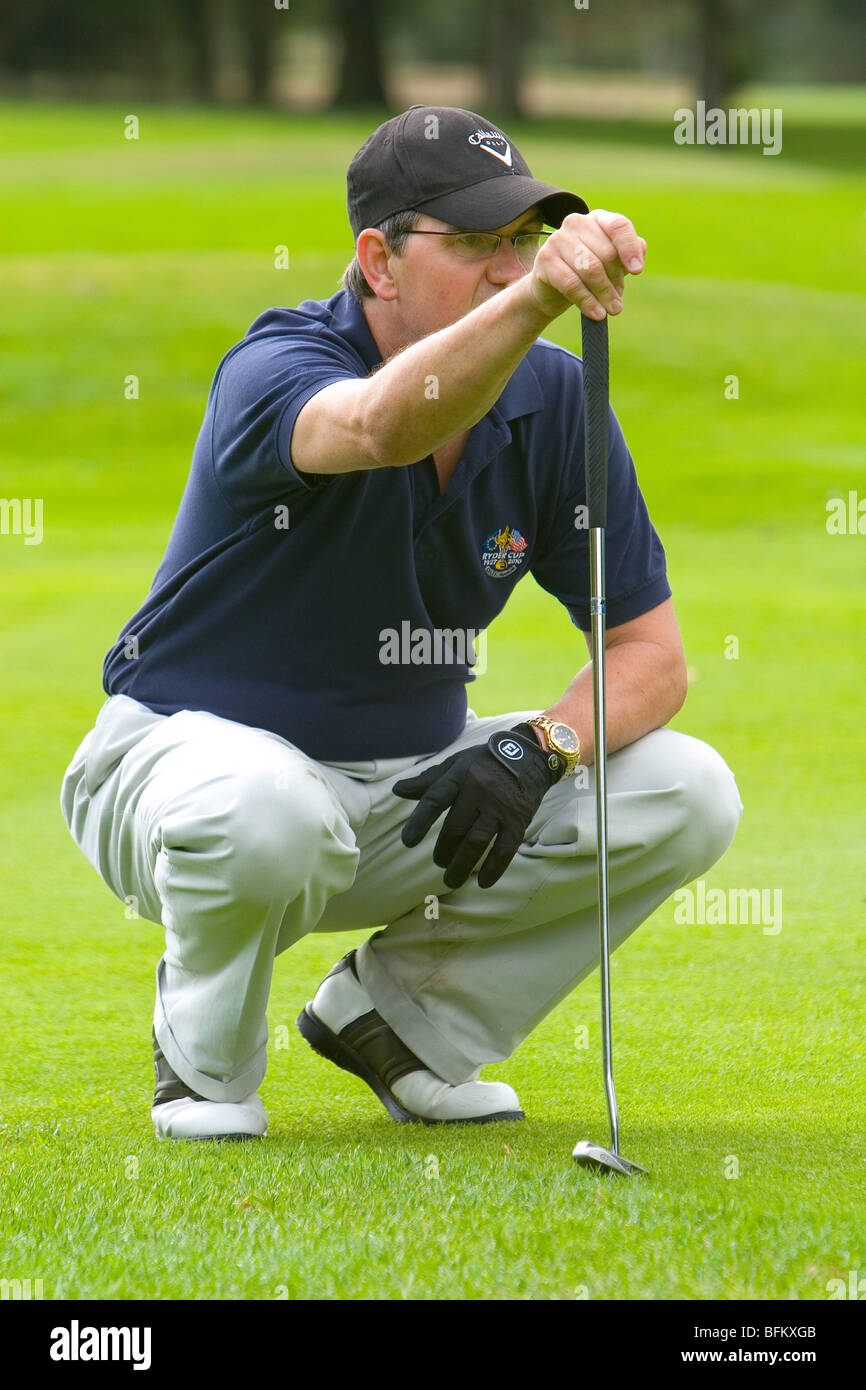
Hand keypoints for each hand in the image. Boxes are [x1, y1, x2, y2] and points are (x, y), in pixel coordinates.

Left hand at [392, 724, 561, 889]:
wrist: (529, 756)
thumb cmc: (485, 762)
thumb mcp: (456, 763)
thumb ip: (428, 780)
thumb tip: (397, 790)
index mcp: (460, 775)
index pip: (435, 799)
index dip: (420, 821)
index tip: (407, 842)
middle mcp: (479, 791)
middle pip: (455, 827)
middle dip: (443, 849)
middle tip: (438, 861)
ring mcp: (500, 807)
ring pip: (476, 841)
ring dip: (462, 864)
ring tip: (450, 879)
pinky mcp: (518, 820)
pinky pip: (505, 848)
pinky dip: (494, 868)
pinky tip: (483, 882)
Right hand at [527, 209, 645, 321]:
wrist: (551, 290)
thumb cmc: (587, 273)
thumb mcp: (611, 264)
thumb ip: (629, 254)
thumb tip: (640, 252)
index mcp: (597, 219)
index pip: (618, 226)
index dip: (629, 248)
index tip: (637, 271)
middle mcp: (577, 222)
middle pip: (606, 253)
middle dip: (615, 281)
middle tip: (617, 301)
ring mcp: (558, 239)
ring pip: (590, 268)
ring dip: (604, 294)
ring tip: (612, 310)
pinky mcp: (545, 258)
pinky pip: (571, 283)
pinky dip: (587, 301)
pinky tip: (597, 313)